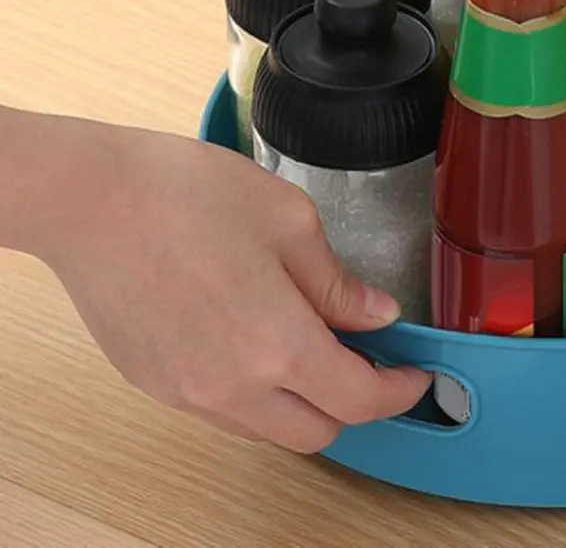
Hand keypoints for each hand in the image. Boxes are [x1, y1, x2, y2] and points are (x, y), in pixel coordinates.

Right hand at [36, 121, 429, 452]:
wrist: (90, 198)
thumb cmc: (185, 194)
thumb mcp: (289, 221)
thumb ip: (337, 281)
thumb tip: (374, 313)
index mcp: (278, 344)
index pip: (359, 399)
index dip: (399, 391)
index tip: (415, 373)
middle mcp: (233, 386)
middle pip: (318, 431)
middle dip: (355, 401)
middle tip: (368, 355)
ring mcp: (188, 392)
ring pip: (269, 427)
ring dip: (303, 399)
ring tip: (310, 339)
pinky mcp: (156, 384)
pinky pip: (224, 410)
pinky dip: (256, 391)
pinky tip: (256, 337)